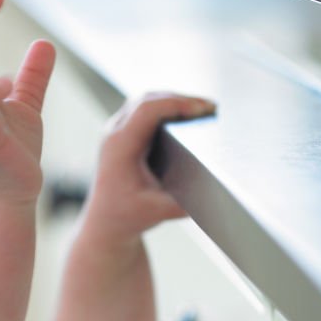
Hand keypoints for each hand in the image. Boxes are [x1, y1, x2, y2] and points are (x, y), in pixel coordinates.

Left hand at [84, 92, 215, 246]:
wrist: (105, 222)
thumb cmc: (127, 216)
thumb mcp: (158, 212)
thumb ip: (186, 203)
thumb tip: (214, 191)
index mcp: (120, 146)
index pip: (147, 111)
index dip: (176, 104)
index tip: (202, 109)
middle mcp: (115, 133)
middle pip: (148, 99)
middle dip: (181, 98)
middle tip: (210, 107)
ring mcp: (116, 130)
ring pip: (146, 100)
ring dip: (174, 99)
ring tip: (203, 108)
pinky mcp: (123, 132)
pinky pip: (144, 109)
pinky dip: (167, 106)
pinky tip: (186, 114)